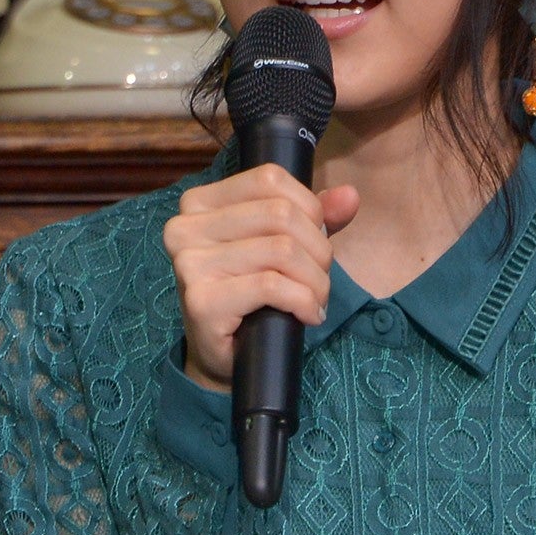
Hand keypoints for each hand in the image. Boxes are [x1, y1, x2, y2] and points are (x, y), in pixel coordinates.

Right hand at [163, 164, 359, 392]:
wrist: (222, 355)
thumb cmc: (251, 294)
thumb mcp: (282, 244)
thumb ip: (316, 216)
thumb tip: (350, 196)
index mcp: (200, 203)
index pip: (270, 179)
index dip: (309, 207)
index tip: (314, 240)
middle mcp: (185, 227)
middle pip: (280, 214)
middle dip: (317, 249)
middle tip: (319, 279)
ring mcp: (189, 264)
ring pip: (282, 250)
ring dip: (315, 281)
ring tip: (314, 300)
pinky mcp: (201, 300)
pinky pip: (272, 286)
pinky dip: (303, 301)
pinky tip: (307, 316)